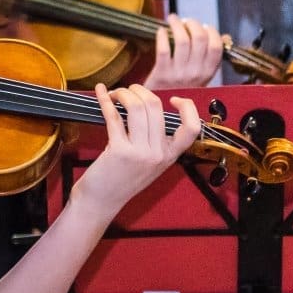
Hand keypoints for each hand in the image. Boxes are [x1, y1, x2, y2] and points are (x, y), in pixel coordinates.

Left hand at [71, 84, 200, 215]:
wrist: (101, 202)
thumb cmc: (120, 179)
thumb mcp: (148, 162)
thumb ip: (153, 139)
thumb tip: (145, 105)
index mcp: (170, 156)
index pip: (192, 128)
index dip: (187, 108)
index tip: (173, 99)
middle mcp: (159, 154)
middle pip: (156, 107)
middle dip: (139, 91)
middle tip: (128, 91)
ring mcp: (140, 153)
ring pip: (137, 107)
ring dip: (123, 93)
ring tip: (115, 94)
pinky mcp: (120, 151)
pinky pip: (114, 116)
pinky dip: (105, 100)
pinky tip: (100, 93)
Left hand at [141, 14, 223, 89]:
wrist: (160, 110)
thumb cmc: (181, 90)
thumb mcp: (202, 78)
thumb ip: (212, 58)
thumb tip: (225, 37)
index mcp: (208, 73)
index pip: (216, 46)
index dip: (211, 31)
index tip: (204, 26)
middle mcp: (196, 73)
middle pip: (199, 38)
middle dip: (193, 24)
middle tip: (186, 21)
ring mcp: (179, 73)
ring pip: (182, 40)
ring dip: (177, 25)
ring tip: (173, 20)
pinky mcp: (162, 73)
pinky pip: (163, 49)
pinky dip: (162, 36)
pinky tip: (161, 31)